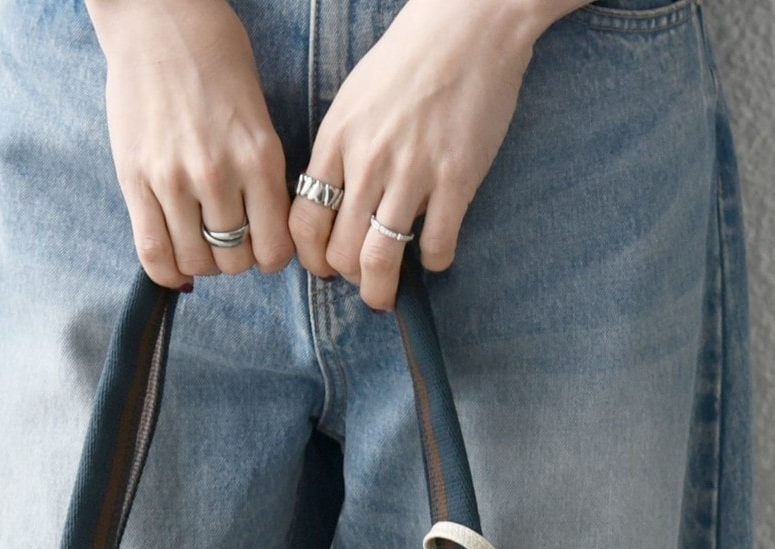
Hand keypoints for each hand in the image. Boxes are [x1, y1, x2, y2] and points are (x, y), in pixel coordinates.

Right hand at [86, 0, 295, 288]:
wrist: (159, 19)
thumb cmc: (215, 61)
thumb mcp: (259, 119)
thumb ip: (262, 177)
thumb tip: (261, 236)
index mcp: (260, 158)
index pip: (274, 250)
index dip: (269, 259)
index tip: (260, 247)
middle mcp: (219, 174)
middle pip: (234, 260)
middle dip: (234, 259)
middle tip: (226, 241)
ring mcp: (173, 179)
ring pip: (195, 261)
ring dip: (200, 263)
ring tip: (198, 242)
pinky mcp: (135, 179)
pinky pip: (153, 252)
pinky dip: (166, 271)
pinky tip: (173, 264)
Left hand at [289, 0, 584, 308]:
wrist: (469, 24)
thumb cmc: (409, 61)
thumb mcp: (354, 102)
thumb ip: (340, 154)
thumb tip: (332, 206)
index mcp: (337, 142)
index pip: (305, 222)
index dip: (311, 257)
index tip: (324, 267)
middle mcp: (368, 162)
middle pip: (341, 250)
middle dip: (348, 277)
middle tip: (361, 280)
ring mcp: (413, 172)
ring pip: (381, 258)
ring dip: (381, 288)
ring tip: (386, 295)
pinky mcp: (456, 179)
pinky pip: (435, 245)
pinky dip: (433, 261)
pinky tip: (434, 255)